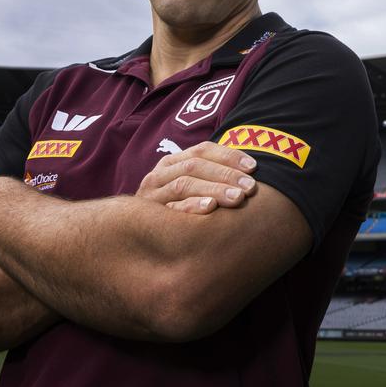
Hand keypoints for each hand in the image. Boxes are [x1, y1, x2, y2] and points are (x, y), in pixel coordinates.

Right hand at [135, 141, 258, 214]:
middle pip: (195, 166)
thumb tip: (252, 170)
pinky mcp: (148, 217)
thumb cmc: (176, 209)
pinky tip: (211, 208)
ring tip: (238, 198)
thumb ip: (212, 177)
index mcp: (172, 162)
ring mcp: (151, 195)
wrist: (132, 235)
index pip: (202, 150)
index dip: (229, 156)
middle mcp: (159, 174)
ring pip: (184, 184)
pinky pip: (171, 209)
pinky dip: (192, 206)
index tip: (253, 167)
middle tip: (250, 186)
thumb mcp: (190, 187)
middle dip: (226, 175)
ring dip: (214, 189)